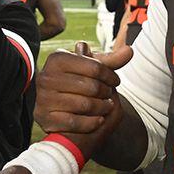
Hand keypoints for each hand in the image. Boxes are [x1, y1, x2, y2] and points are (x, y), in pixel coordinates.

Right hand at [35, 42, 131, 158]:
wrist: (55, 106)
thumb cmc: (77, 82)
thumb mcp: (90, 69)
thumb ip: (110, 60)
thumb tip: (129, 50)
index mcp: (57, 59)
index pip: (95, 67)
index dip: (111, 76)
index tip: (115, 81)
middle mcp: (47, 77)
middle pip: (92, 86)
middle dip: (106, 92)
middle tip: (109, 95)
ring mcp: (44, 98)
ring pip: (86, 105)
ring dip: (103, 108)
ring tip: (107, 106)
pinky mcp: (45, 118)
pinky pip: (76, 122)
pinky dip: (92, 122)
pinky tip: (98, 119)